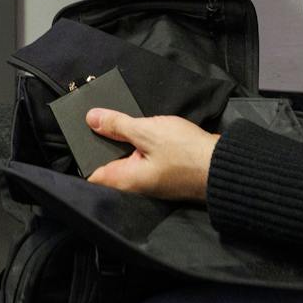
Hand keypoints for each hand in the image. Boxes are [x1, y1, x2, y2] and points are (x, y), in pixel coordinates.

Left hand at [86, 110, 218, 201]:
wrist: (224, 165)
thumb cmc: (186, 152)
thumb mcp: (147, 132)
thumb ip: (118, 125)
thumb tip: (91, 119)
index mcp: (126, 180)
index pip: (92, 174)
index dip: (83, 154)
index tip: (79, 133)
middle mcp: (136, 185)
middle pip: (109, 164)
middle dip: (103, 142)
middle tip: (95, 118)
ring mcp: (151, 180)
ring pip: (127, 159)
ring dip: (122, 141)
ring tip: (114, 118)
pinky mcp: (164, 172)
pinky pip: (143, 157)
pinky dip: (139, 144)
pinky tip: (140, 128)